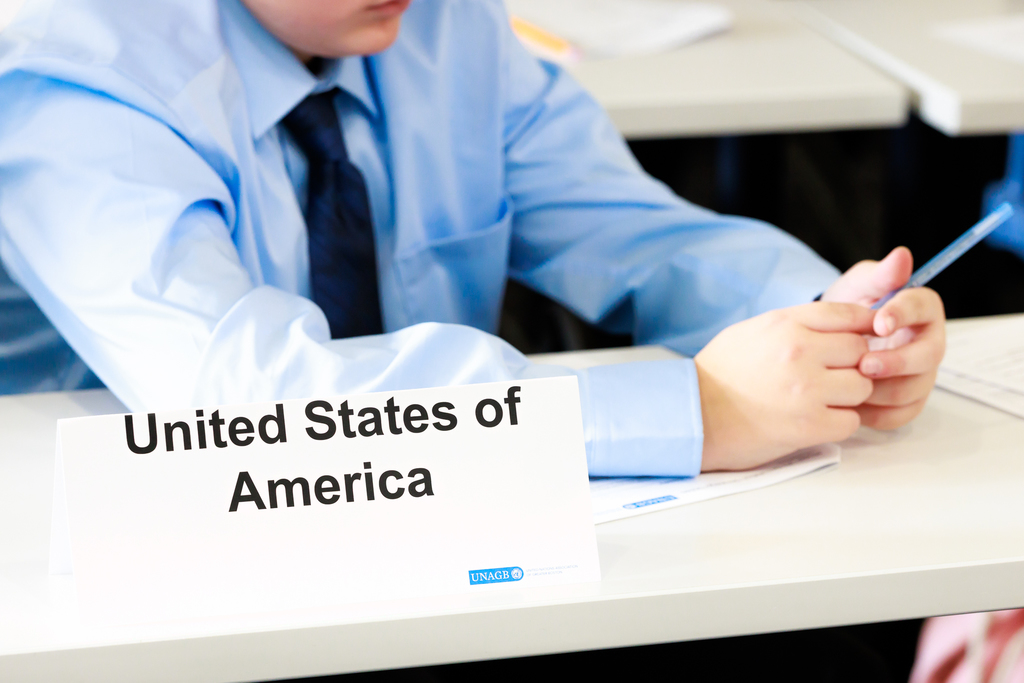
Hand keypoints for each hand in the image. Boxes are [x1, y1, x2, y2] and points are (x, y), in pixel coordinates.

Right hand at [695, 303, 874, 470]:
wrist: (693, 415)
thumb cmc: (720, 373)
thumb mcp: (752, 331)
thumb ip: (796, 324)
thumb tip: (839, 324)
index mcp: (785, 324)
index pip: (848, 314)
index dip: (865, 326)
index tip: (867, 337)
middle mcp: (799, 352)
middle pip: (862, 352)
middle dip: (854, 365)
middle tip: (834, 376)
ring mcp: (806, 390)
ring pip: (862, 387)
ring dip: (849, 397)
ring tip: (823, 400)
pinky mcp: (808, 426)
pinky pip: (851, 421)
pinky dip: (839, 422)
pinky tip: (817, 420)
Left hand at [821, 247, 945, 429]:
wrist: (827, 342)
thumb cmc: (847, 310)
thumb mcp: (857, 287)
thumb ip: (878, 275)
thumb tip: (901, 256)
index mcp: (920, 309)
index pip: (923, 308)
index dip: (904, 314)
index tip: (879, 322)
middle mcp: (927, 343)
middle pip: (927, 356)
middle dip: (896, 361)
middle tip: (864, 363)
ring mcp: (920, 375)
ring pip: (914, 389)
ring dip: (882, 390)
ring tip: (850, 385)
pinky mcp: (907, 401)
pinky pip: (900, 414)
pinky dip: (876, 413)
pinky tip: (850, 406)